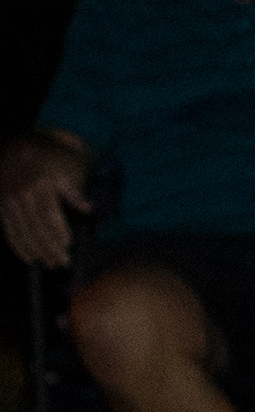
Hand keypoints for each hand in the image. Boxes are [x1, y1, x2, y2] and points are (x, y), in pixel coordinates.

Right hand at [2, 135, 89, 268]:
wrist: (18, 147)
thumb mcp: (66, 171)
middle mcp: (22, 195)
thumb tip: (88, 209)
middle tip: (63, 262)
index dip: (58, 230)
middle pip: (37, 227)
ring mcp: (9, 201)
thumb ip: (74, 192)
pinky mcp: (1, 205)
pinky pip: (8, 229)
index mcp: (41, 186)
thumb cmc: (49, 162)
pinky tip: (29, 257)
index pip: (49, 213)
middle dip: (50, 247)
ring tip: (50, 264)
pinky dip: (18, 245)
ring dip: (37, 251)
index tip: (68, 244)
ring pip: (23, 232)